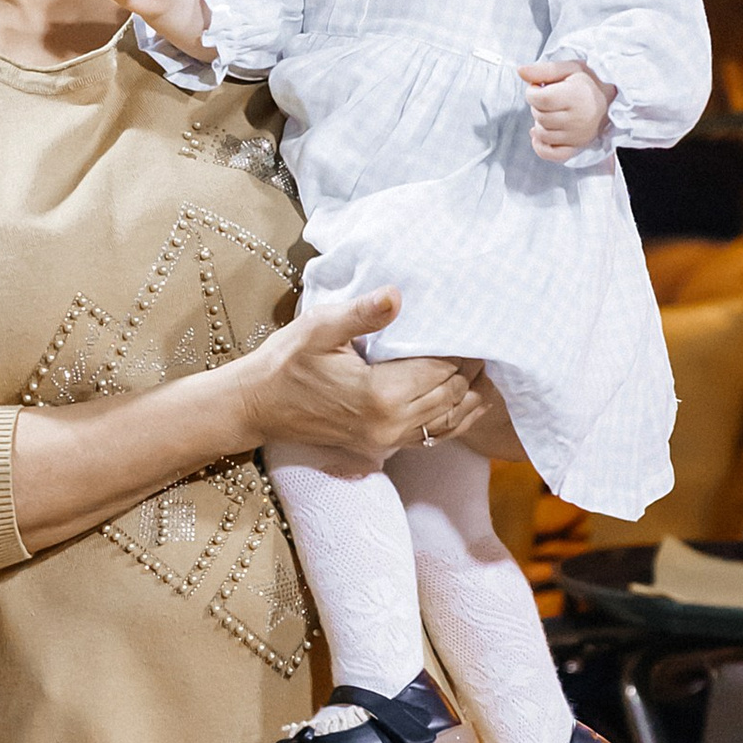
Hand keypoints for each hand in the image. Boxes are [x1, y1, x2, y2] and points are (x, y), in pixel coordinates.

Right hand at [238, 290, 483, 466]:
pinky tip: (467, 403)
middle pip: (449, 395)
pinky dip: (454, 419)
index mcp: (380, 395)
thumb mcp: (320, 328)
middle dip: (470, 370)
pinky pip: (430, 437)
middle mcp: (389, 424)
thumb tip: (396, 295)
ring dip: (468, 396)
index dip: (462, 350)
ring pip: (446, 420)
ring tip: (485, 370)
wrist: (255, 406)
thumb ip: (362, 313)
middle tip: (487, 343)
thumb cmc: (284, 362)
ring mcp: (385, 441)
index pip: (440, 370)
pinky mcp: (380, 447)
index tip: (478, 327)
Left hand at [519, 59, 615, 161]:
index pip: (540, 99)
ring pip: (542, 134)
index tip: (538, 87)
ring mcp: (577, 136)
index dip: (532, 92)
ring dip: (540, 122)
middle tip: (548, 98)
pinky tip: (538, 135)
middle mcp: (578, 119)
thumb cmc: (589, 82)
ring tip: (551, 112)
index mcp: (576, 96)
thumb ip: (543, 70)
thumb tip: (520, 71)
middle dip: (537, 106)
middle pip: (540, 116)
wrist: (611, 99)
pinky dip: (540, 146)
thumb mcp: (568, 68)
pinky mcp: (576, 147)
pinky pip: (551, 154)